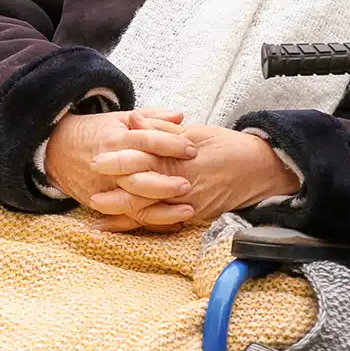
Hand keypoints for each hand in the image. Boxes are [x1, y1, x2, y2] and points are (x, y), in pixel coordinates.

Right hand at [44, 109, 197, 227]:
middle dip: (165, 183)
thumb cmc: (96, 132)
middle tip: (188, 185)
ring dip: (162, 210)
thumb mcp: (120, 119)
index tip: (192, 149)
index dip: (171, 144)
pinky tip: (173, 225)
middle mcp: (110, 166)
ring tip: (188, 211)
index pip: (147, 141)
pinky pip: (127, 219)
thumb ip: (152, 117)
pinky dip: (150, 224)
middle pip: (139, 177)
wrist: (56, 150)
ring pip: (134, 203)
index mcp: (116, 140)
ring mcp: (104, 188)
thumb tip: (181, 116)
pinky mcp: (100, 205)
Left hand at [91, 124, 299, 231]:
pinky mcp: (193, 215)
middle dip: (114, 194)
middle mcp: (181, 184)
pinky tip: (123, 231)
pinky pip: (162, 223)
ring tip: (97, 218)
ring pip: (149, 212)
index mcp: (179, 158)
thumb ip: (162, 130)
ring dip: (122, 216)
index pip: (142, 160)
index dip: (118, 161)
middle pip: (140, 191)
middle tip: (89, 193)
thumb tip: (132, 119)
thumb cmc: (228, 147)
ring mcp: (187, 203)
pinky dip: (141, 227)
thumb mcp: (196, 132)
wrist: (260, 170)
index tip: (97, 159)